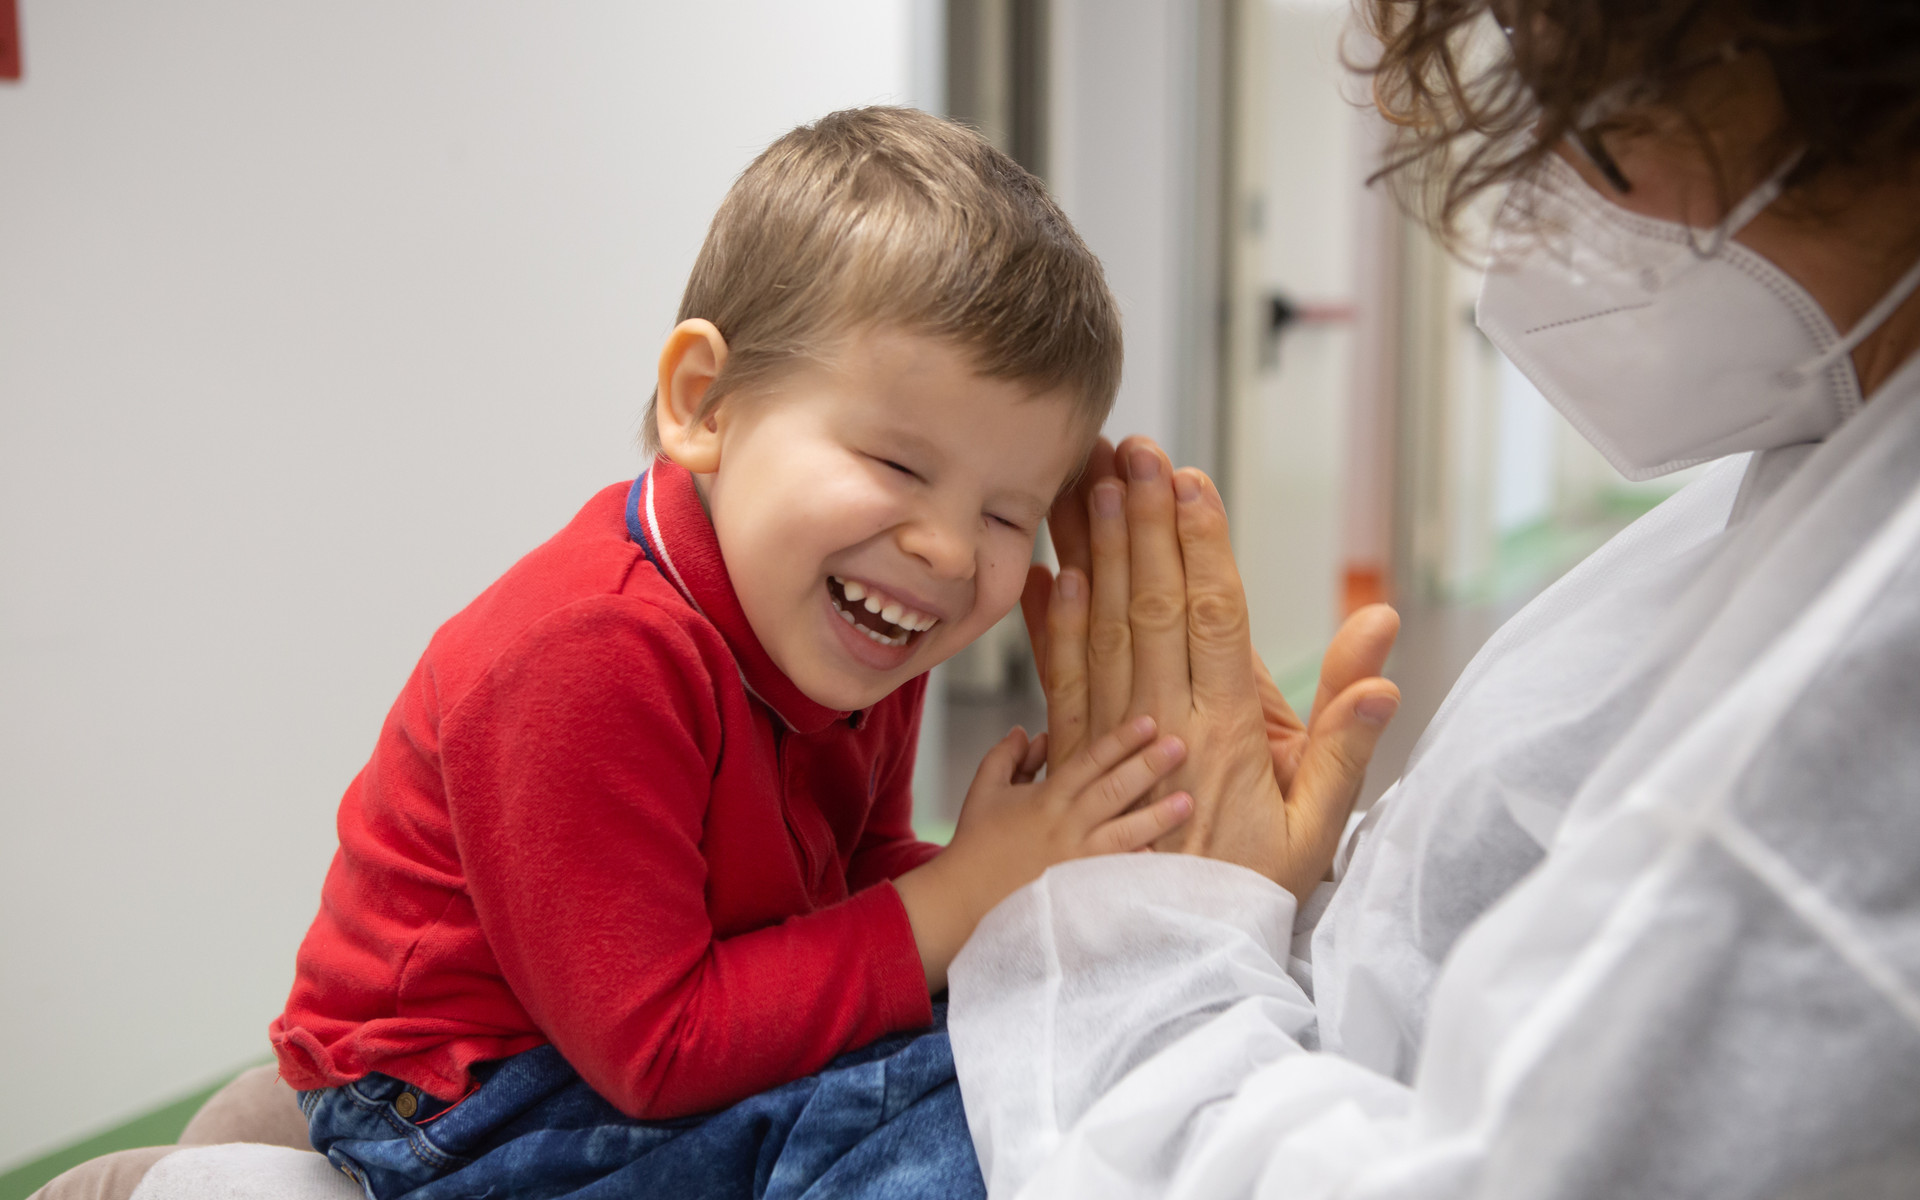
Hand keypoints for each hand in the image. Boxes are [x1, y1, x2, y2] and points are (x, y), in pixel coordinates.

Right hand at [893, 715, 1190, 990]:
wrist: (962, 900)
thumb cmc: (974, 844)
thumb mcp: (984, 790)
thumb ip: (1008, 756)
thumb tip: (1032, 732)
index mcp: (1045, 797)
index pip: (1090, 761)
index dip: (1120, 740)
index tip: (1148, 722)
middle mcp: (1064, 824)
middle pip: (1113, 789)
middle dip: (1148, 765)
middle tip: (1180, 745)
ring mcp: (1073, 859)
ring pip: (1123, 832)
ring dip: (1156, 816)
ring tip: (1187, 801)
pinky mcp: (1077, 891)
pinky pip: (1114, 875)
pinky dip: (1136, 865)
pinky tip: (1159, 855)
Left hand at [1022, 436, 1400, 899]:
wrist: (1161, 958)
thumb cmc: (1246, 890)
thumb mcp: (1315, 827)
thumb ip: (1345, 737)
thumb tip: (1381, 646)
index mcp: (1226, 729)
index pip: (1213, 617)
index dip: (1200, 544)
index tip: (1189, 481)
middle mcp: (1163, 722)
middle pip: (1150, 604)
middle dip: (1139, 521)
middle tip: (1130, 450)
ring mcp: (1111, 737)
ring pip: (1100, 626)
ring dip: (1091, 550)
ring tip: (1084, 481)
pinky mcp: (1074, 758)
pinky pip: (1059, 679)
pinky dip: (1050, 623)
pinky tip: (1046, 573)